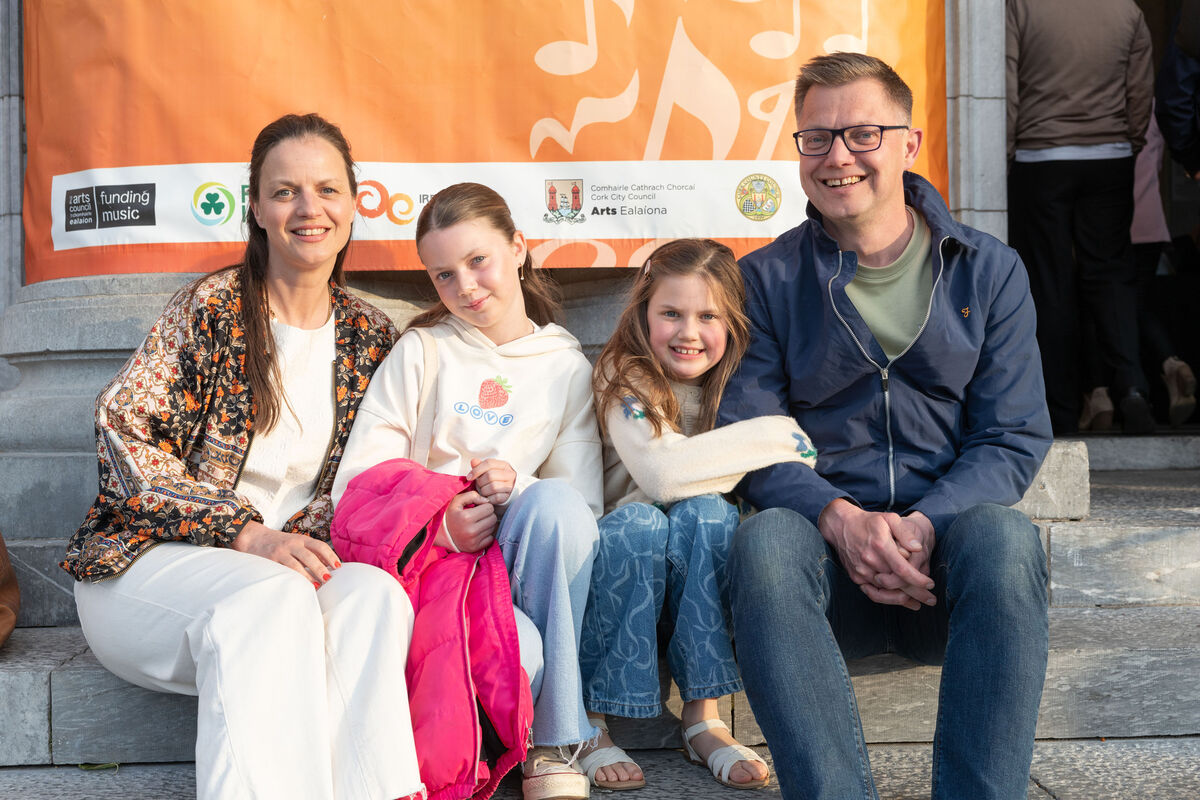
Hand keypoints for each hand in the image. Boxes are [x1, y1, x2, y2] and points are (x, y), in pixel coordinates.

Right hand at [232, 520, 339, 587]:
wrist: (254, 537)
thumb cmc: (281, 543)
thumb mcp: (297, 542)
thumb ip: (311, 551)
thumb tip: (330, 565)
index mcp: (301, 539)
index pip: (319, 546)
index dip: (330, 555)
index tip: (338, 566)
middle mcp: (292, 544)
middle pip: (309, 556)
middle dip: (320, 568)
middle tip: (328, 579)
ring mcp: (280, 552)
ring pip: (296, 565)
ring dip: (308, 576)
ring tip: (316, 586)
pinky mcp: (270, 561)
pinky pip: (282, 571)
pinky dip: (292, 579)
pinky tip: (298, 586)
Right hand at [439, 490, 496, 552]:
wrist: (441, 534)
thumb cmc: (450, 515)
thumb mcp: (456, 501)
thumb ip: (472, 495)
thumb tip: (487, 500)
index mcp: (466, 517)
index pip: (489, 508)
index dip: (484, 506)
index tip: (478, 508)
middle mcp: (471, 530)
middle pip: (493, 518)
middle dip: (487, 515)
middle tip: (478, 515)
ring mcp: (473, 541)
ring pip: (493, 528)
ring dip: (487, 524)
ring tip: (477, 523)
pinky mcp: (475, 548)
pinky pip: (490, 538)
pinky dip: (486, 534)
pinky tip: (478, 531)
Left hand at [467, 458, 516, 504]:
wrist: (505, 493)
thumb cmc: (494, 480)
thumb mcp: (487, 471)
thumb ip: (479, 466)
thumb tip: (473, 461)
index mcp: (504, 465)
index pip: (489, 463)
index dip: (477, 470)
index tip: (469, 477)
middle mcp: (510, 474)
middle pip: (490, 475)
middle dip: (480, 482)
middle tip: (478, 486)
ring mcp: (510, 486)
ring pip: (492, 487)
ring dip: (483, 490)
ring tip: (483, 491)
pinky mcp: (508, 497)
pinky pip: (495, 497)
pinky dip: (488, 498)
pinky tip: (486, 497)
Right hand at [817, 499, 935, 609]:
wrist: (841, 526)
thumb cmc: (869, 521)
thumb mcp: (889, 518)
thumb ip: (905, 533)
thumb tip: (918, 548)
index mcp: (880, 545)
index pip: (902, 569)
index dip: (918, 579)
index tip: (931, 583)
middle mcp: (870, 560)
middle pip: (896, 584)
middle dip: (916, 593)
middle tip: (931, 600)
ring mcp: (861, 570)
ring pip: (885, 592)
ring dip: (903, 600)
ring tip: (918, 603)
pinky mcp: (856, 576)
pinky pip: (873, 593)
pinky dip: (887, 599)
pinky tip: (900, 600)